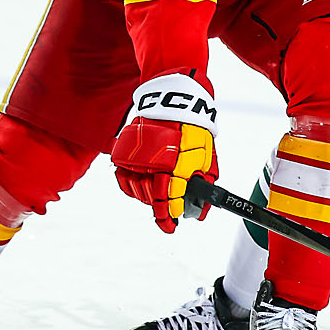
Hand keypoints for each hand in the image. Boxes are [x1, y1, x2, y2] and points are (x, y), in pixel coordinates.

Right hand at [112, 71, 218, 232]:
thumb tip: (201, 213)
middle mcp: (152, 162)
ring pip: (135, 190)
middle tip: (168, 207)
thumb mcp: (207, 158)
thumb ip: (203, 185)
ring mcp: (135, 157)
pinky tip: (142, 183)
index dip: (168, 217)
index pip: (167, 200)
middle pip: (150, 198)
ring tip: (157, 191)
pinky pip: (123, 178)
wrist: (175, 103)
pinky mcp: (125, 151)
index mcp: (175, 165)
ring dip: (146, 196)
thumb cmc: (194, 132)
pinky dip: (131, 185)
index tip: (171, 226)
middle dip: (160, 206)